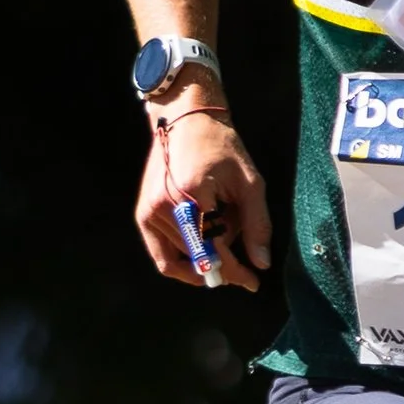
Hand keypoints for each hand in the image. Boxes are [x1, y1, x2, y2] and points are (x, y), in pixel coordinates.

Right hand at [136, 108, 272, 290]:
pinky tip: (202, 254)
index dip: (235, 272)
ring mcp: (148, 212)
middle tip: (244, 255)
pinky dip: (182, 262)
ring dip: (206, 254)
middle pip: (197, 257)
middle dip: (224, 263)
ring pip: (182, 258)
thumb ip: (257, 225)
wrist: (186, 121)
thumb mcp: (250, 183)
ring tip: (223, 227)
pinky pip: (161, 255)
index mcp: (191, 195)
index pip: (213, 250)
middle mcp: (163, 206)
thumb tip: (261, 264)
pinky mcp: (142, 215)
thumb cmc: (222, 146)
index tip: (253, 282)